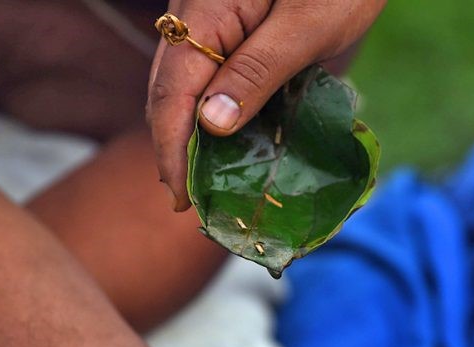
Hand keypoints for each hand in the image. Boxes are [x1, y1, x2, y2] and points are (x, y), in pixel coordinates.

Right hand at [146, 0, 385, 210]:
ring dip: (188, 134)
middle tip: (191, 201)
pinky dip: (208, 110)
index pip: (170, 93)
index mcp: (207, 12)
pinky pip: (205, 72)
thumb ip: (258, 72)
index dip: (171, 150)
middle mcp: (195, 14)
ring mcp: (207, 17)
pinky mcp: (227, 22)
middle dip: (173, 148)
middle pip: (166, 91)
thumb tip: (211, 125)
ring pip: (181, 85)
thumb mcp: (308, 26)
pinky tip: (222, 138)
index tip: (181, 197)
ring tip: (202, 180)